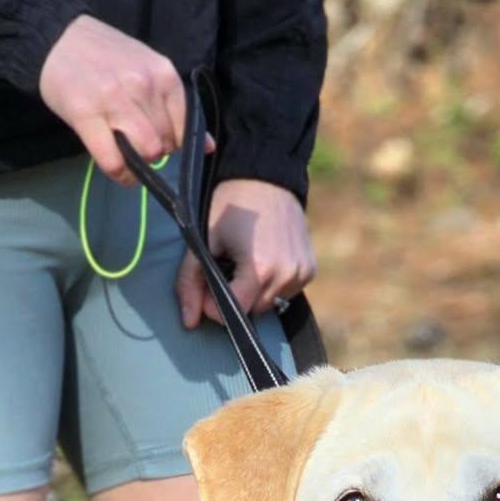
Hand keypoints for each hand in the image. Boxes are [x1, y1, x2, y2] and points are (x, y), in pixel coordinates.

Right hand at [39, 16, 186, 185]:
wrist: (57, 37)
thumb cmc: (106, 57)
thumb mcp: (148, 70)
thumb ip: (176, 106)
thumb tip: (209, 146)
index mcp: (163, 74)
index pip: (185, 129)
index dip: (174, 142)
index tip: (158, 138)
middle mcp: (142, 85)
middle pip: (165, 144)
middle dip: (154, 151)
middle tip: (136, 141)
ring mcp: (113, 100)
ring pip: (144, 153)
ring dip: (137, 163)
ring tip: (125, 151)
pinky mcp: (86, 114)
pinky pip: (113, 161)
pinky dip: (118, 172)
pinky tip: (116, 165)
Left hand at [176, 180, 316, 330]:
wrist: (266, 176)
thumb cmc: (231, 205)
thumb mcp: (204, 239)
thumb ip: (190, 282)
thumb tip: (189, 324)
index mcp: (259, 270)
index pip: (234, 313)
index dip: (214, 305)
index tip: (207, 283)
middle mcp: (286, 276)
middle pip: (251, 311)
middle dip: (234, 297)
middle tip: (226, 267)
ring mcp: (301, 275)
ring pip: (269, 304)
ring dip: (253, 293)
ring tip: (246, 261)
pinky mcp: (310, 271)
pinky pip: (285, 293)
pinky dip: (272, 284)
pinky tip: (265, 258)